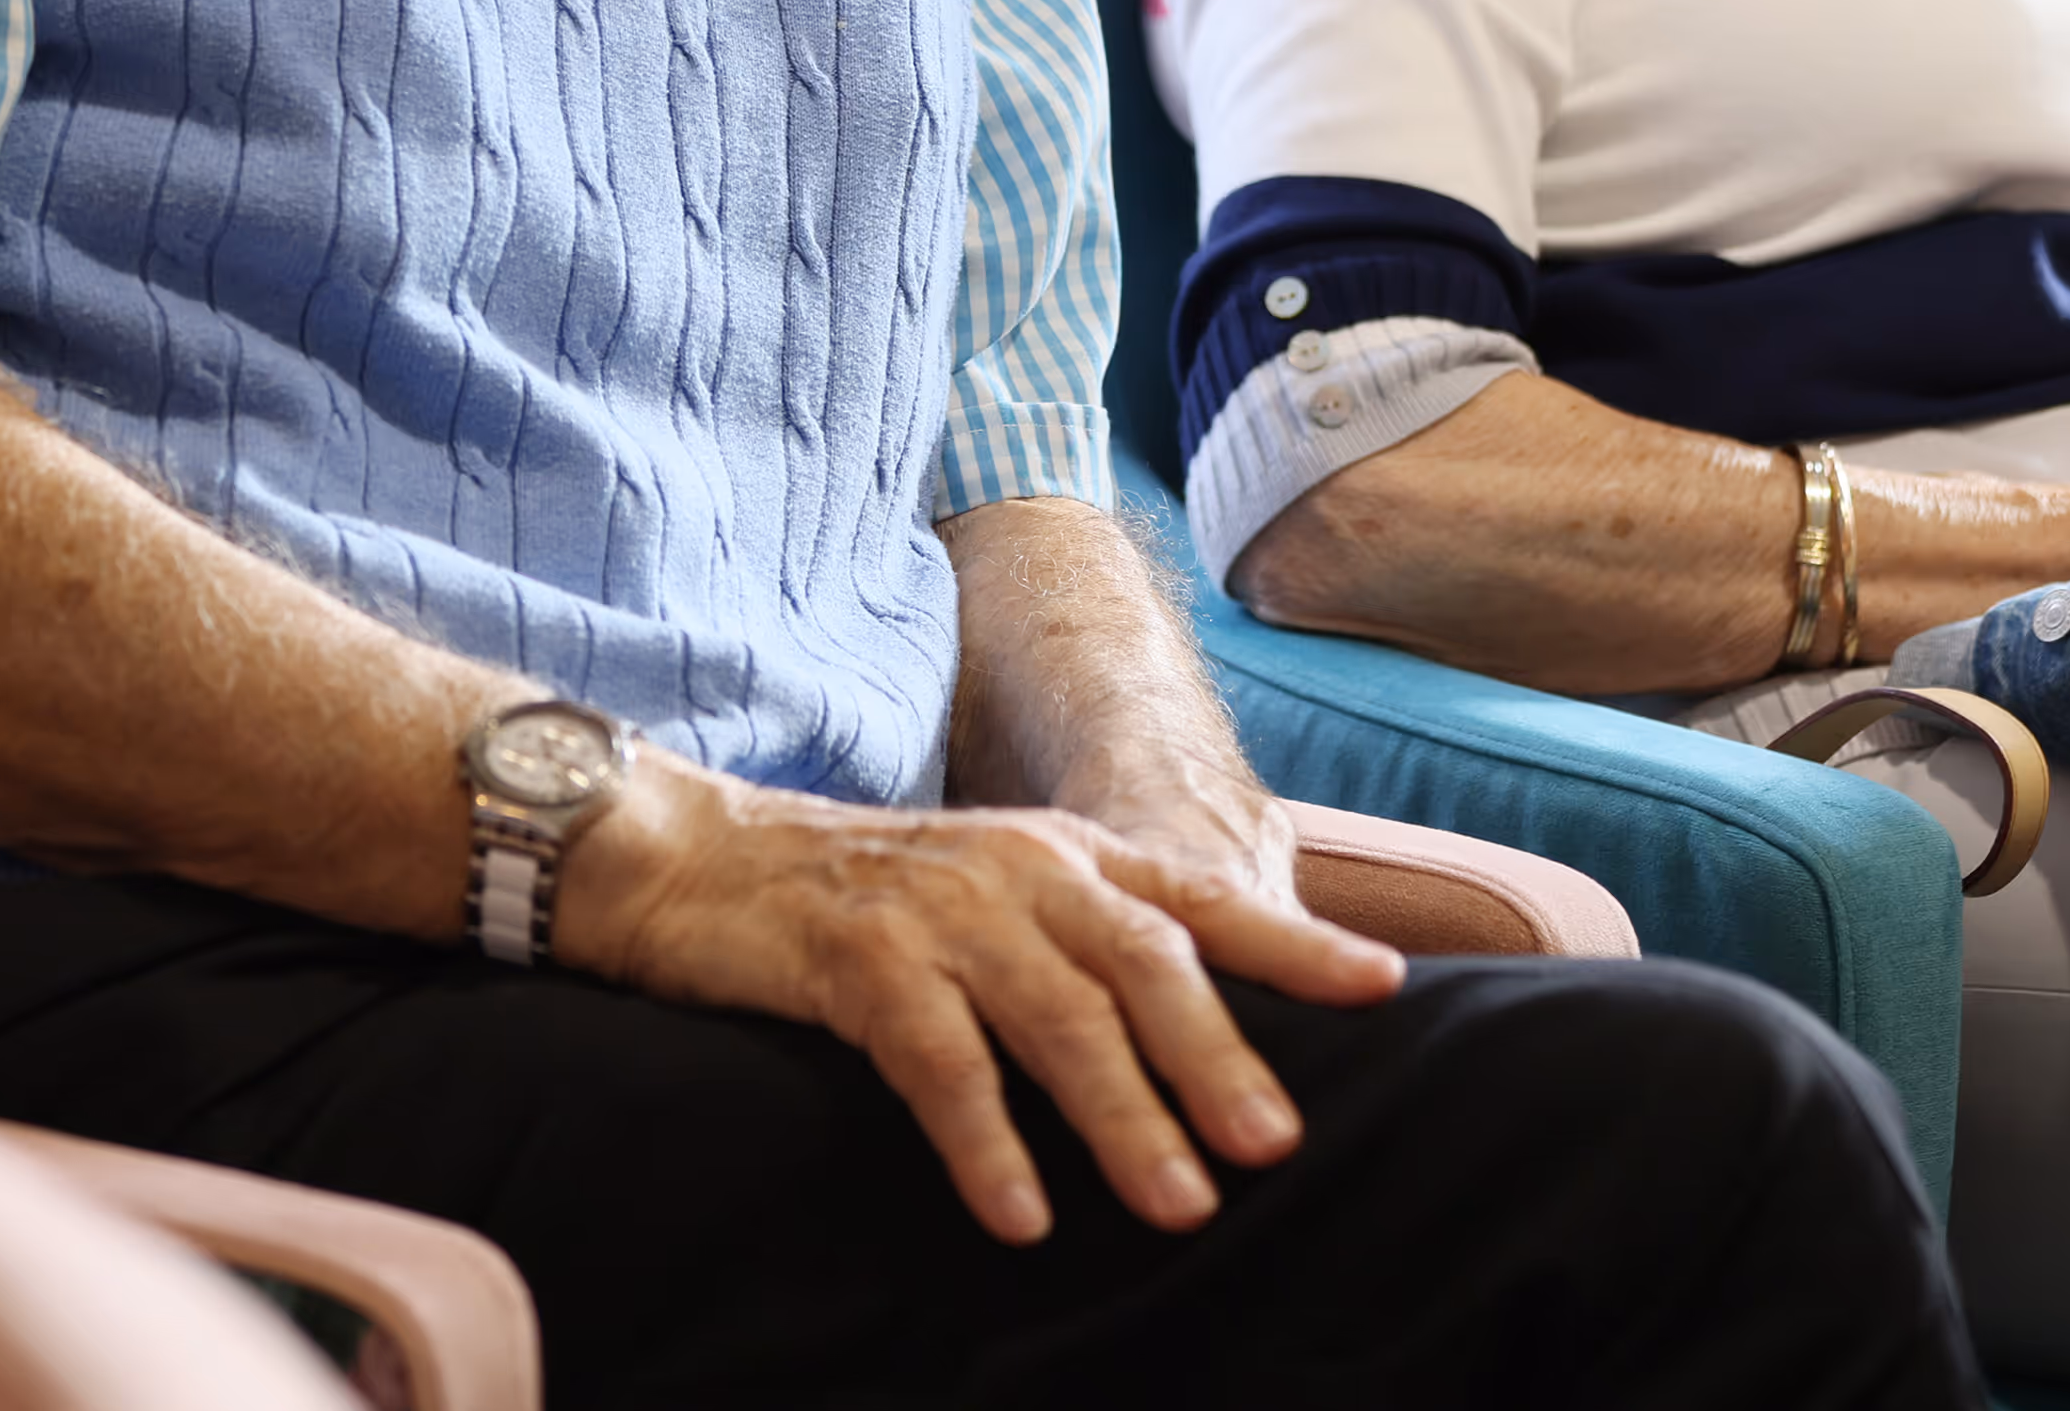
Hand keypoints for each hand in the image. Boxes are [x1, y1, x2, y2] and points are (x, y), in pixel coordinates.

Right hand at [555, 759, 1402, 1246]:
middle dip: (1218, 1058)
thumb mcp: (990, 896)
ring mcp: (941, 908)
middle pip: (1147, 964)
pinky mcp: (857, 958)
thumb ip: (1081, 944)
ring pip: (1058, 1018)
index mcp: (1065, 853)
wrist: (686, 856)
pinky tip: (1022, 1215)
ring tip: (1180, 1204)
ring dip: (1124, 1117)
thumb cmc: (854, 896)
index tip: (1383, 986)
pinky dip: (988, 1141)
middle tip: (1277, 1145)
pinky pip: (939, 1061)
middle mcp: (1021, 867)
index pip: (1198, 899)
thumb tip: (1193, 1037)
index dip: (1293, 942)